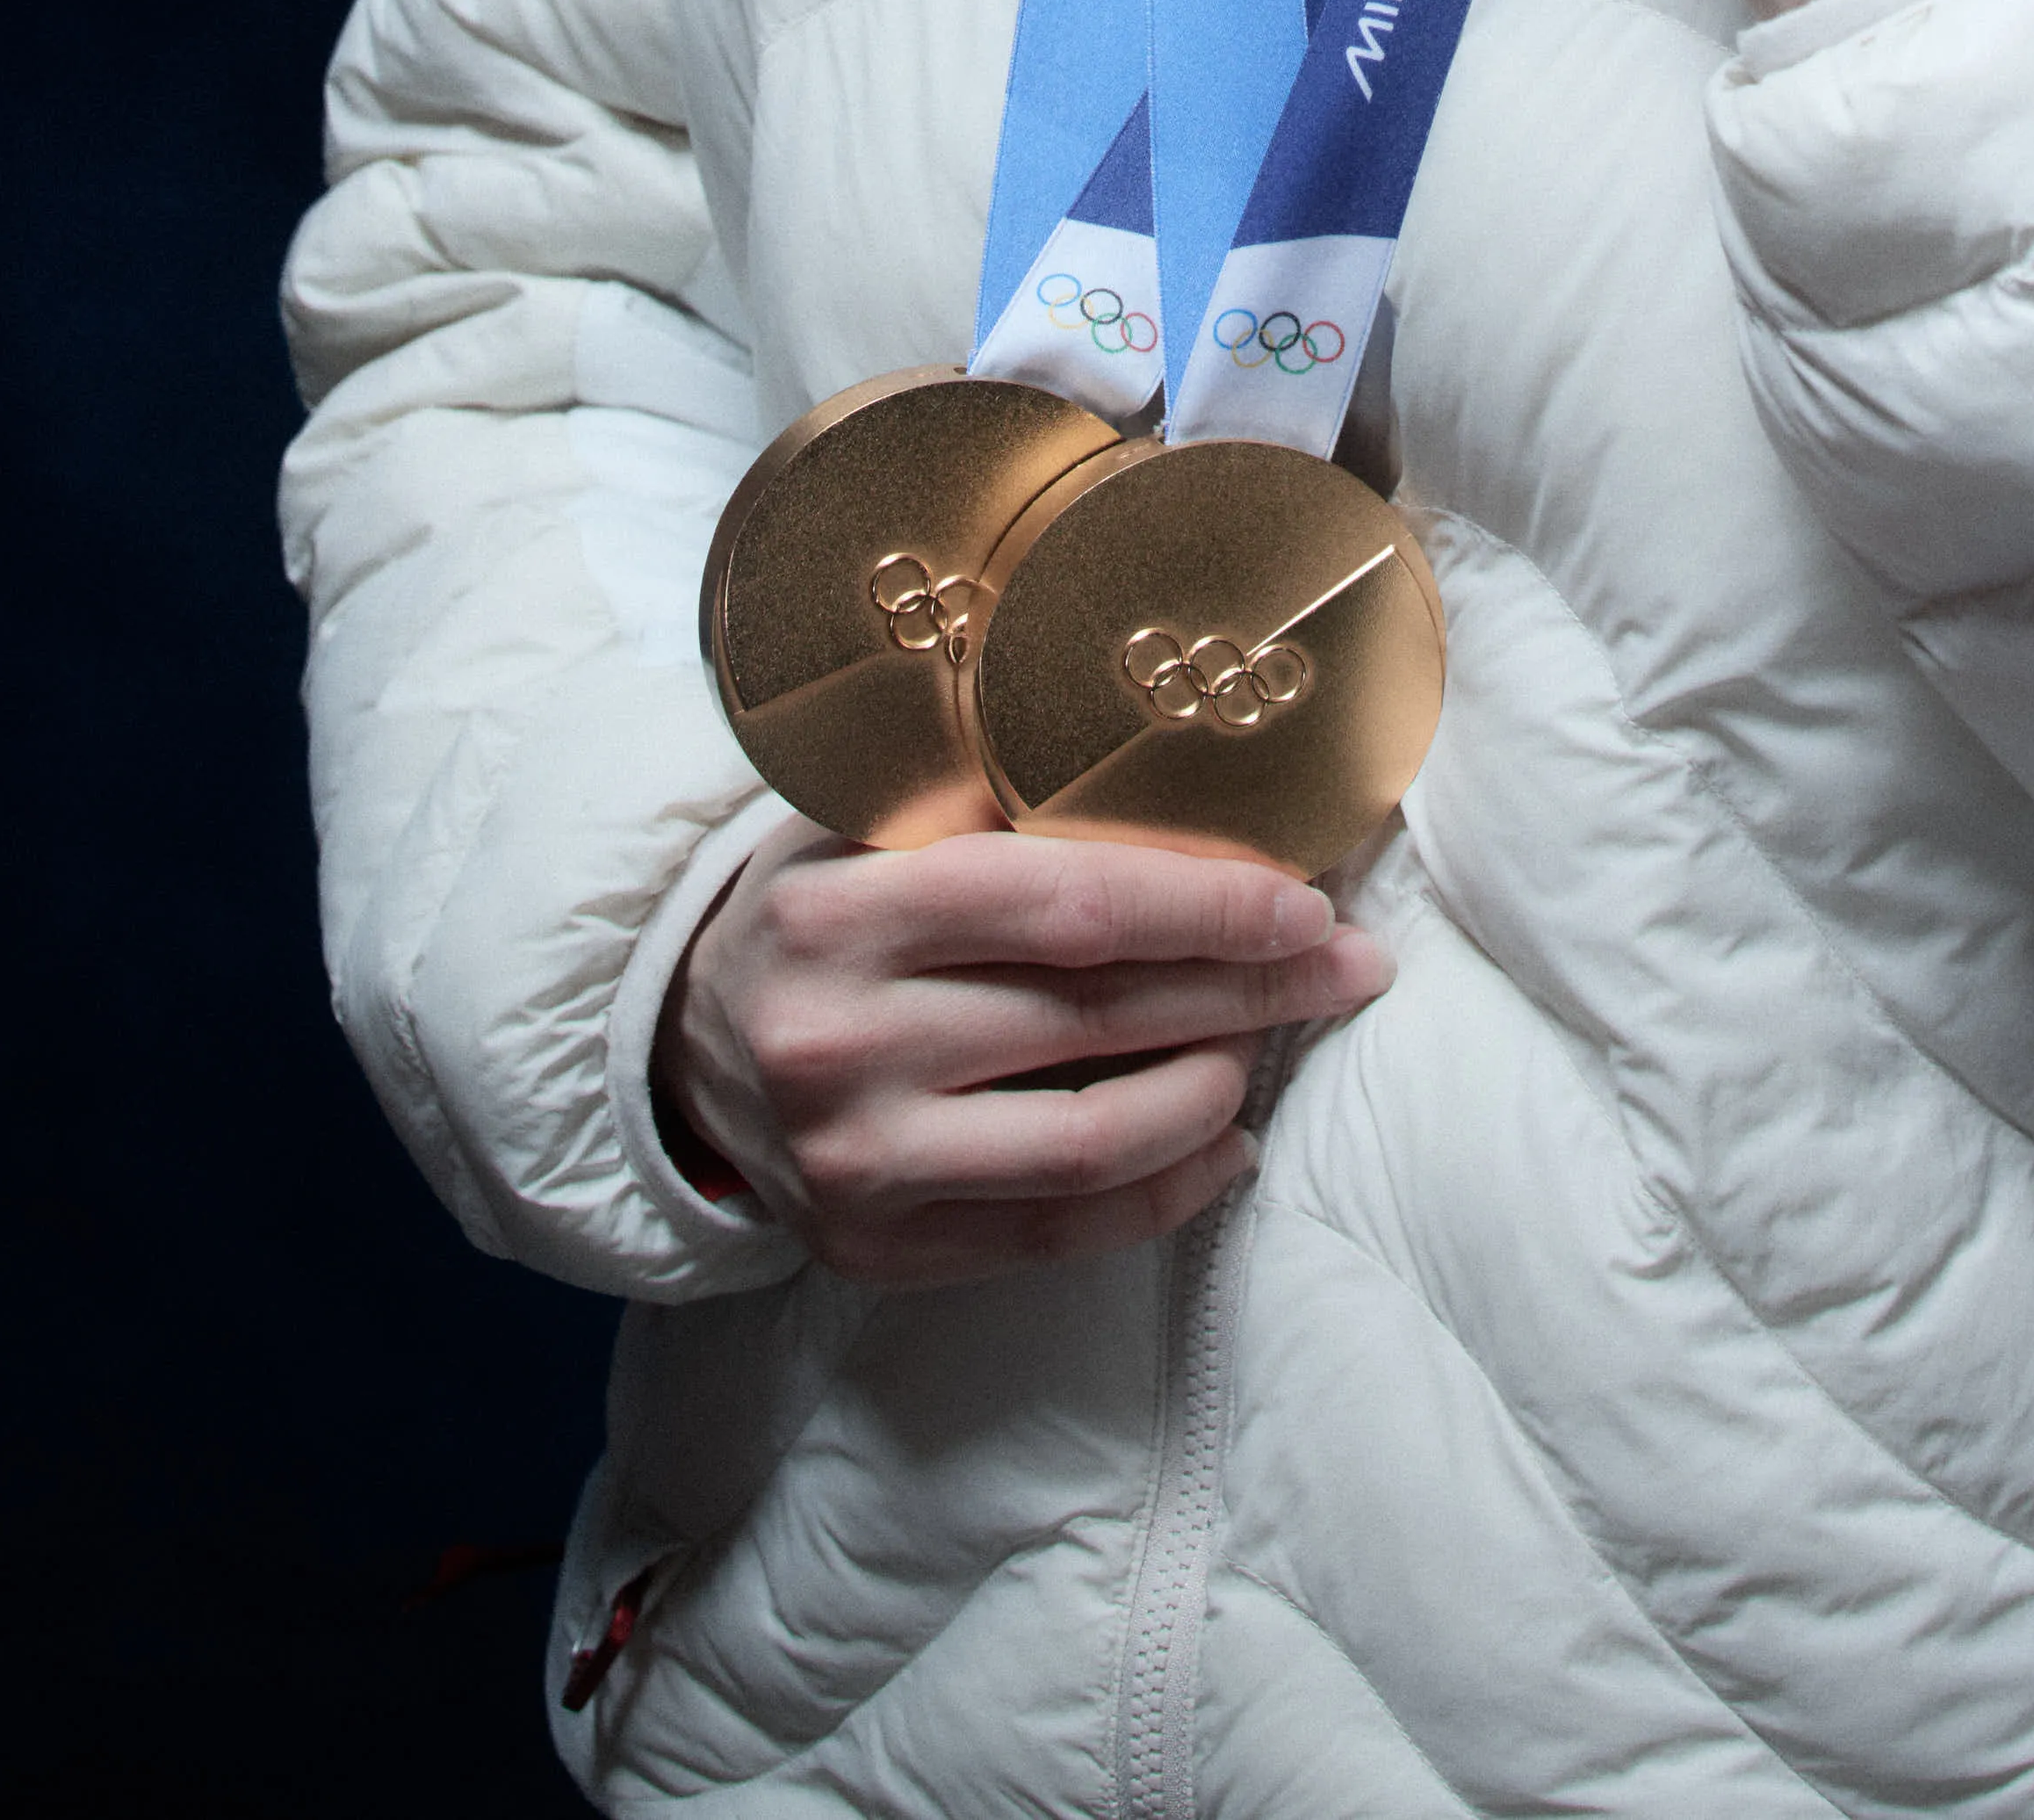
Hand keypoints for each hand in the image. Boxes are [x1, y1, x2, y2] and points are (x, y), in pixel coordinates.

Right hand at [654, 815, 1390, 1283]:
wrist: (685, 1046)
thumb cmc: (820, 908)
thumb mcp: (871, 825)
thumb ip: (996, 807)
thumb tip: (1192, 783)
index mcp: (842, 911)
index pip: (1063, 906)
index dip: (1202, 904)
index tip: (1303, 899)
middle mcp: (841, 1042)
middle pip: (1095, 1019)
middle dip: (1248, 991)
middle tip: (1348, 965)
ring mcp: (857, 1162)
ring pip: (1088, 1141)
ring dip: (1214, 1090)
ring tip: (1273, 1045)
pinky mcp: (875, 1251)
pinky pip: (1055, 1232)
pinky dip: (1162, 1194)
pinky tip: (1225, 1144)